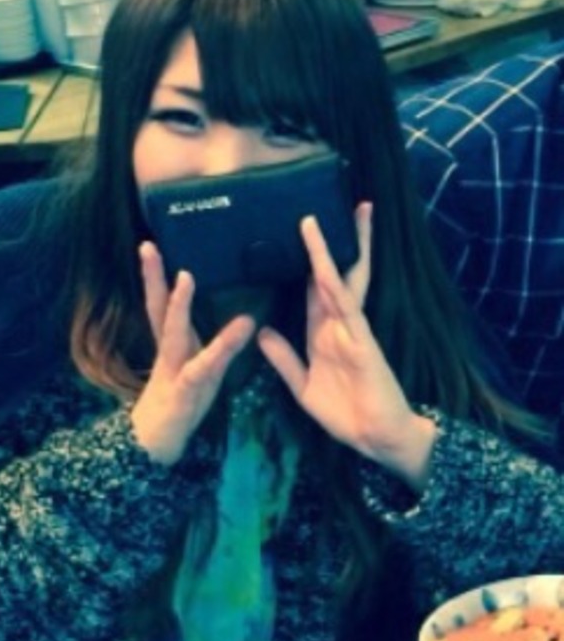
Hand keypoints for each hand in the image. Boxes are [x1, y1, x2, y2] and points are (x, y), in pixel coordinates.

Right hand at [130, 242, 255, 463]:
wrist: (159, 446)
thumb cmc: (182, 405)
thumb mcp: (201, 370)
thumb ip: (217, 345)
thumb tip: (242, 317)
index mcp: (172, 344)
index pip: (161, 303)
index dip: (156, 275)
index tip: (151, 245)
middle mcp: (168, 351)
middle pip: (157, 308)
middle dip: (153, 277)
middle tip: (148, 245)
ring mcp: (172, 370)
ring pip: (173, 332)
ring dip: (178, 305)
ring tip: (185, 277)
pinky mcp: (185, 392)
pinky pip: (202, 368)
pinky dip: (219, 349)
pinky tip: (236, 330)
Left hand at [257, 205, 436, 492]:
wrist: (376, 439)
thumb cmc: (346, 414)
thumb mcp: (303, 386)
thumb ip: (284, 359)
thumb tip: (264, 332)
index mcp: (322, 333)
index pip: (312, 287)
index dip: (307, 258)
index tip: (301, 228)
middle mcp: (338, 325)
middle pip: (334, 273)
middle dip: (337, 239)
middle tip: (341, 201)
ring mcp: (352, 331)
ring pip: (341, 281)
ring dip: (336, 250)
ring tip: (338, 215)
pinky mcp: (363, 344)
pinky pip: (348, 310)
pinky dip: (337, 288)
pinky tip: (327, 268)